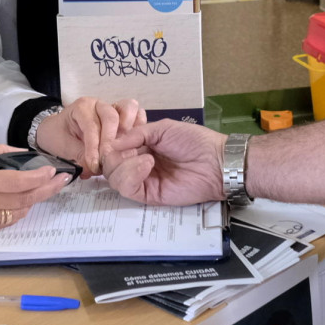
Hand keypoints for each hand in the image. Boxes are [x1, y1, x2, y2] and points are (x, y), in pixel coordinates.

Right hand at [0, 145, 71, 232]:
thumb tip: (24, 154)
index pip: (17, 181)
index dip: (39, 178)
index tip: (53, 170)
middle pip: (23, 199)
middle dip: (47, 190)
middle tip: (62, 181)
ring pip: (17, 213)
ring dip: (33, 201)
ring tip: (45, 189)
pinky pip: (5, 222)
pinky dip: (18, 211)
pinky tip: (24, 202)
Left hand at [35, 97, 145, 174]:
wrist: (55, 130)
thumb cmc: (57, 136)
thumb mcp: (62, 147)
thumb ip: (79, 156)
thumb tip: (95, 169)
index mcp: (82, 107)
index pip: (91, 127)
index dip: (94, 148)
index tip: (95, 166)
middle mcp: (99, 104)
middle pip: (112, 116)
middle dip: (111, 140)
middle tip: (109, 160)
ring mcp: (113, 108)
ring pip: (129, 108)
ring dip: (129, 129)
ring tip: (126, 148)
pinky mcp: (122, 116)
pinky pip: (136, 114)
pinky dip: (138, 126)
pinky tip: (135, 144)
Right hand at [102, 119, 225, 204]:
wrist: (215, 161)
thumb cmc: (193, 140)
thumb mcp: (163, 128)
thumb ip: (136, 134)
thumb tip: (111, 145)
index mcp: (141, 146)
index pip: (114, 148)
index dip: (110, 142)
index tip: (112, 136)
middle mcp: (137, 163)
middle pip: (109, 164)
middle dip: (114, 155)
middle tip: (129, 148)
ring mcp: (142, 180)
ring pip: (114, 177)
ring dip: (124, 164)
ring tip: (146, 157)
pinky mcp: (148, 195)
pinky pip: (127, 189)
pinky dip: (131, 174)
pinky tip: (147, 163)